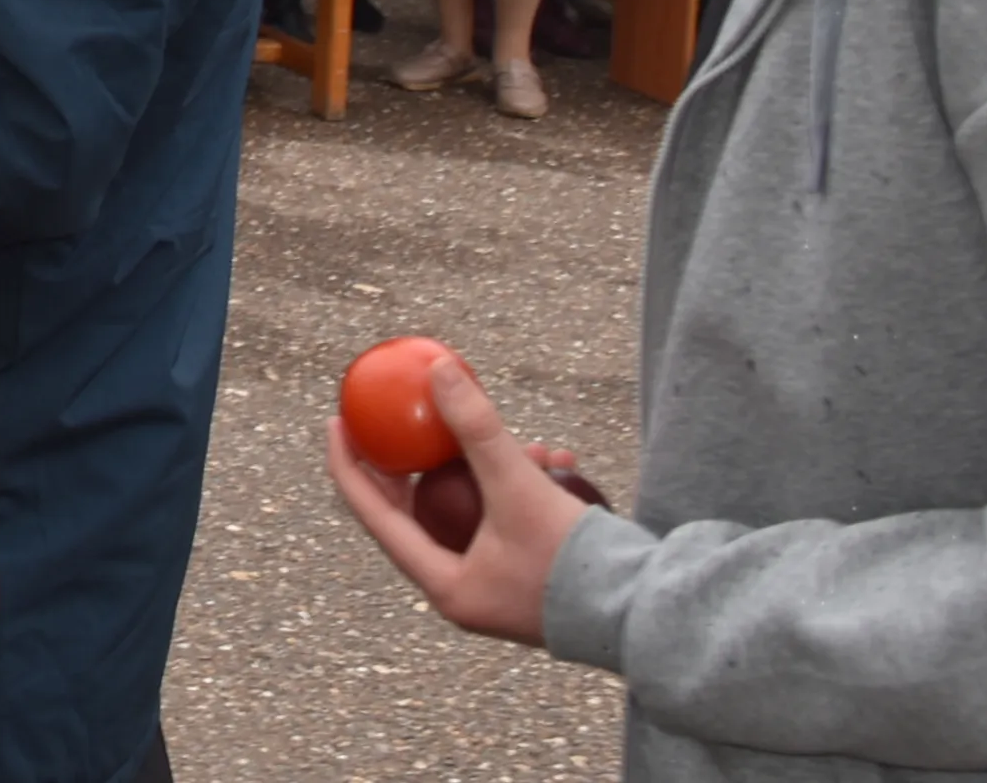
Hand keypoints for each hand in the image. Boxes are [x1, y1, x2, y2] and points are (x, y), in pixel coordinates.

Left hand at [323, 348, 592, 644]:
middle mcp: (462, 592)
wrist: (647, 616)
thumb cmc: (574, 561)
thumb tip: (438, 369)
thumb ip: (475, 427)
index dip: (350, 463)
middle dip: (417, 462)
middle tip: (401, 420)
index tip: (338, 419)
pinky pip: (509, 523)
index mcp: (442, 583)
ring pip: (473, 513)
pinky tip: (560, 463)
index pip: (372, 514)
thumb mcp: (517, 484)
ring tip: (529, 442)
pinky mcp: (530, 583)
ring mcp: (496, 590)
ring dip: (490, 469)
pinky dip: (524, 488)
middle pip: (417, 513)